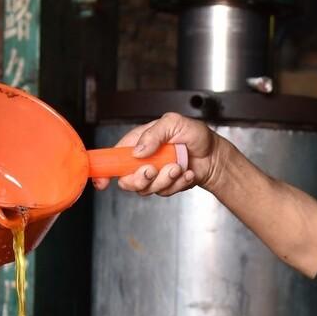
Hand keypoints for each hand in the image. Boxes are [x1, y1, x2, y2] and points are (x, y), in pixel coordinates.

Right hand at [92, 113, 227, 195]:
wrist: (214, 154)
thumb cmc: (195, 135)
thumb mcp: (174, 123)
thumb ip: (154, 134)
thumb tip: (137, 151)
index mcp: (139, 142)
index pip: (115, 157)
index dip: (105, 170)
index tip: (102, 180)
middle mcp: (144, 160)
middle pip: (127, 179)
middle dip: (141, 177)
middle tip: (155, 169)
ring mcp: (154, 175)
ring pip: (146, 189)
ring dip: (164, 179)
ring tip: (178, 166)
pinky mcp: (166, 186)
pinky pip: (165, 192)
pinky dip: (178, 183)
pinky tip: (187, 173)